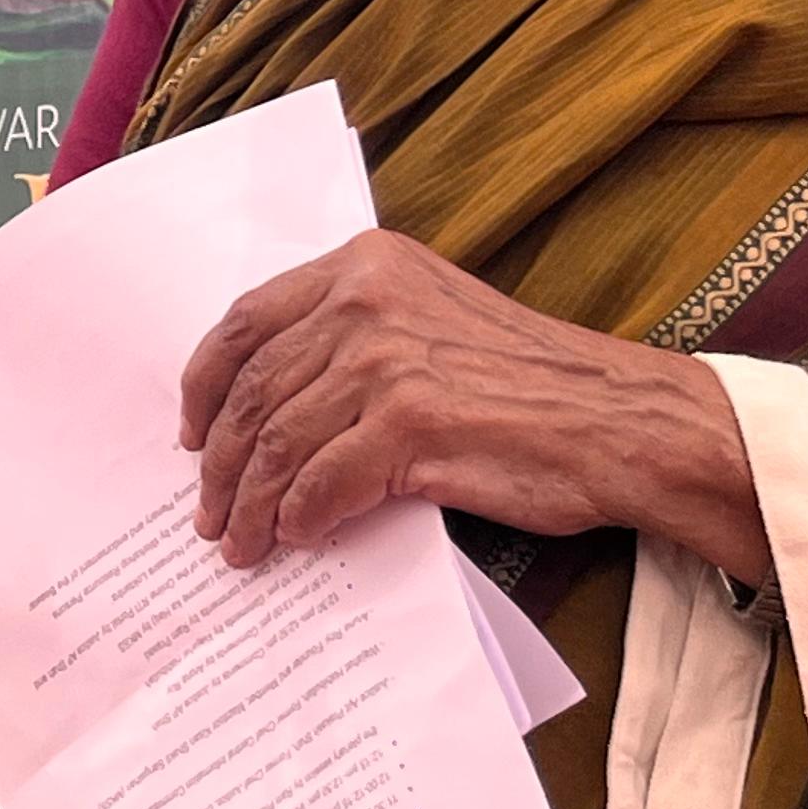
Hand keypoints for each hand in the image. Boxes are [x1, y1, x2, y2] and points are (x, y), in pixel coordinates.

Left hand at [180, 231, 743, 567]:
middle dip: (219, 461)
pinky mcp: (409, 422)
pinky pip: (320, 483)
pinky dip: (299, 518)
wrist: (616, 420)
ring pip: (276, 441)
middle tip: (209, 510)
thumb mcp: (429, 322)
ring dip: (249, 504)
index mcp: (366, 266)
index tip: (191, 432)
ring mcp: (386, 359)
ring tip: (241, 542)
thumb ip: (351, 340)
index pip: (247, 321)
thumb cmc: (528, 383)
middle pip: (252, 389)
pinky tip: (297, 538)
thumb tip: (267, 407)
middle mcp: (367, 301)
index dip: (204, 383)